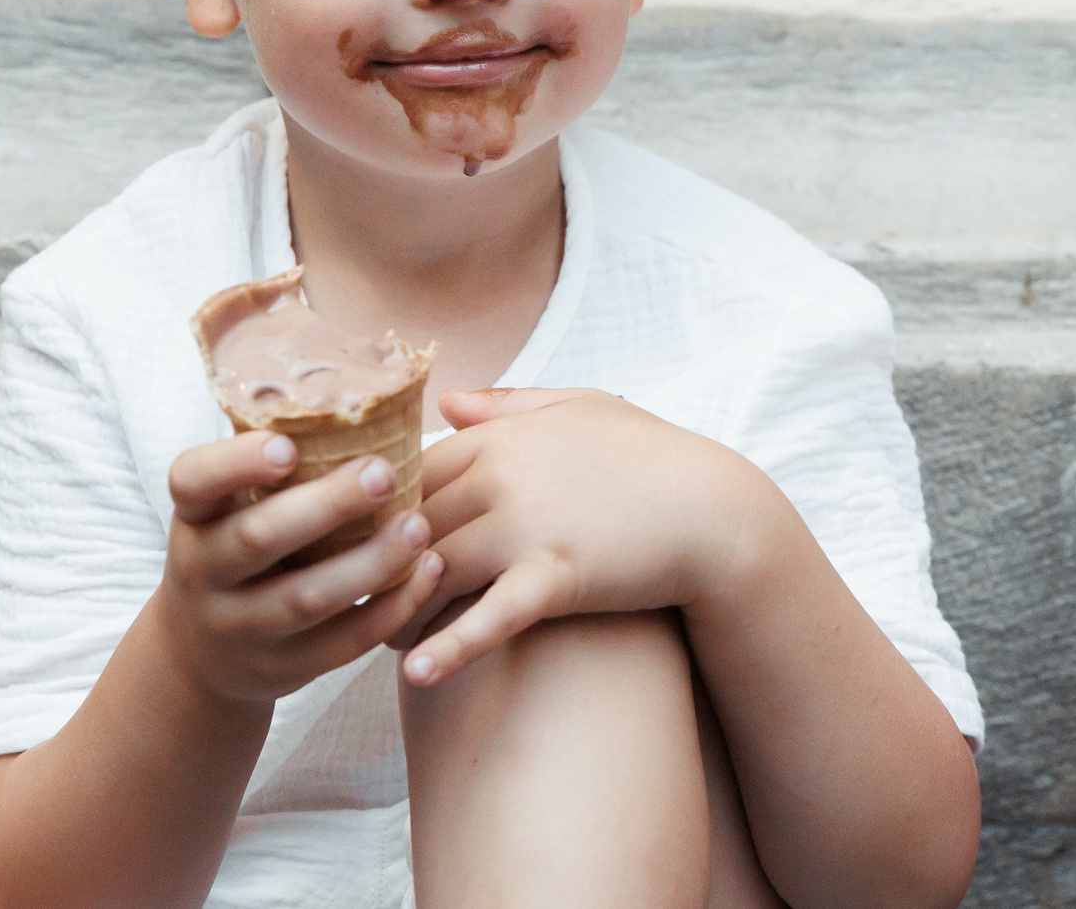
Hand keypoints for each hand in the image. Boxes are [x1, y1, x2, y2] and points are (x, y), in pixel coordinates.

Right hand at [157, 431, 444, 706]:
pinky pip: (341, 644)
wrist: (202, 656)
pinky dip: (389, 609)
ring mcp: (240, 628)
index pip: (192, 481)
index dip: (236, 463)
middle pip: (258, 539)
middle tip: (383, 472)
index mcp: (195, 517)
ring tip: (419, 526)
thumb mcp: (232, 508)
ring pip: (305, 599)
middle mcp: (204, 573)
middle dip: (324, 507)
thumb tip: (354, 391)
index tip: (286, 445)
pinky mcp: (283, 668)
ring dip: (369, 563)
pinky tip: (427, 573)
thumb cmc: (239, 549)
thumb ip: (271, 463)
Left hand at [389, 388, 776, 686]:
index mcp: (501, 438)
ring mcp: (528, 525)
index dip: (379, 514)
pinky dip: (451, 646)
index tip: (367, 546)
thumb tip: (446, 402)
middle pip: (408, 527)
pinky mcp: (558, 574)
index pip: (407, 475)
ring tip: (383, 645)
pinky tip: (419, 674)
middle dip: (378, 567)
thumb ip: (507, 404)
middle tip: (361, 606)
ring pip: (432, 573)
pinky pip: (490, 614)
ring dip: (402, 612)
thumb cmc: (651, 456)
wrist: (714, 508)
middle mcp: (503, 476)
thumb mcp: (581, 409)